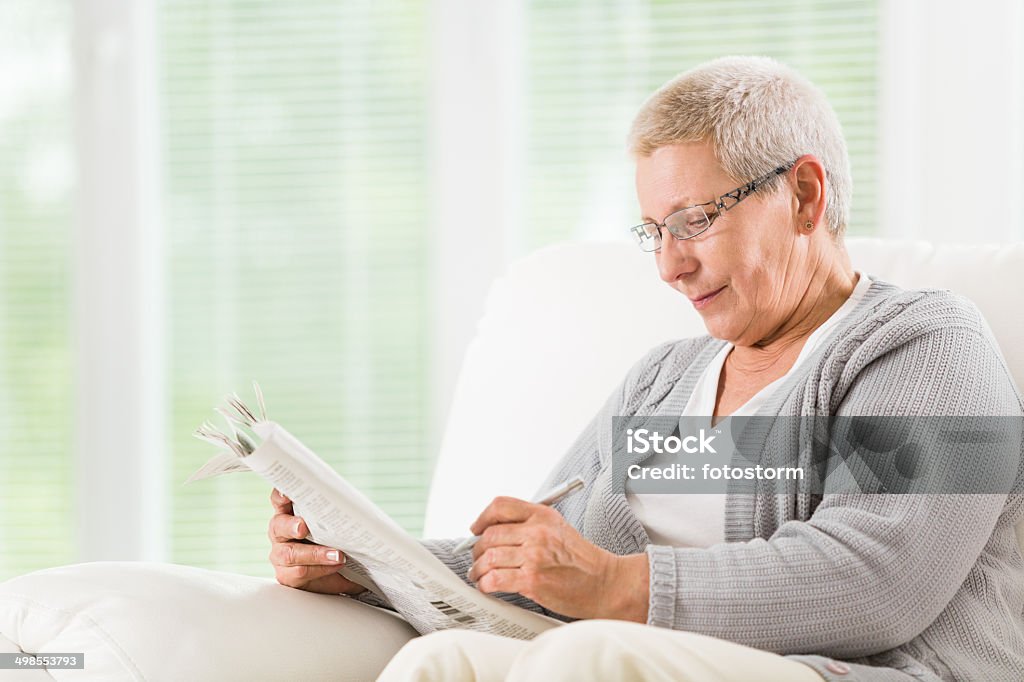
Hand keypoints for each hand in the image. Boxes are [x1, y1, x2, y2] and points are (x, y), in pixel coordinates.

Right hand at [268, 488, 365, 595]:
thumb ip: (334, 514)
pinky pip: (299, 573)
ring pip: (290, 554)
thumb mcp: (336, 524)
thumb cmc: (335, 540)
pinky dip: (320, 569)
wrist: (341, 572)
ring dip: (316, 554)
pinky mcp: (286, 575)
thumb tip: (352, 506)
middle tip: (303, 528)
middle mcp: (280, 532)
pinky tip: (335, 566)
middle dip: (291, 526)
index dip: (280, 495)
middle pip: (279, 526)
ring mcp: (280, 554)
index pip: (280, 500)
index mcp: (289, 513)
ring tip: (338, 555)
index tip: (287, 494)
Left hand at [466, 496, 648, 621]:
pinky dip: (485, 584)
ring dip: (478, 570)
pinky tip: (488, 586)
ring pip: (489, 558)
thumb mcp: (558, 528)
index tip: (476, 529)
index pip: (500, 506)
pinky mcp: (532, 580)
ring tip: (479, 575)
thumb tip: (494, 531)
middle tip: (477, 559)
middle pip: (490, 534)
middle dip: (477, 550)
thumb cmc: (582, 560)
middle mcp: (537, 532)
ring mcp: (534, 556)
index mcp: (542, 515)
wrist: (604, 583)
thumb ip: (529, 524)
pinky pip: (495, 579)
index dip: (482, 518)